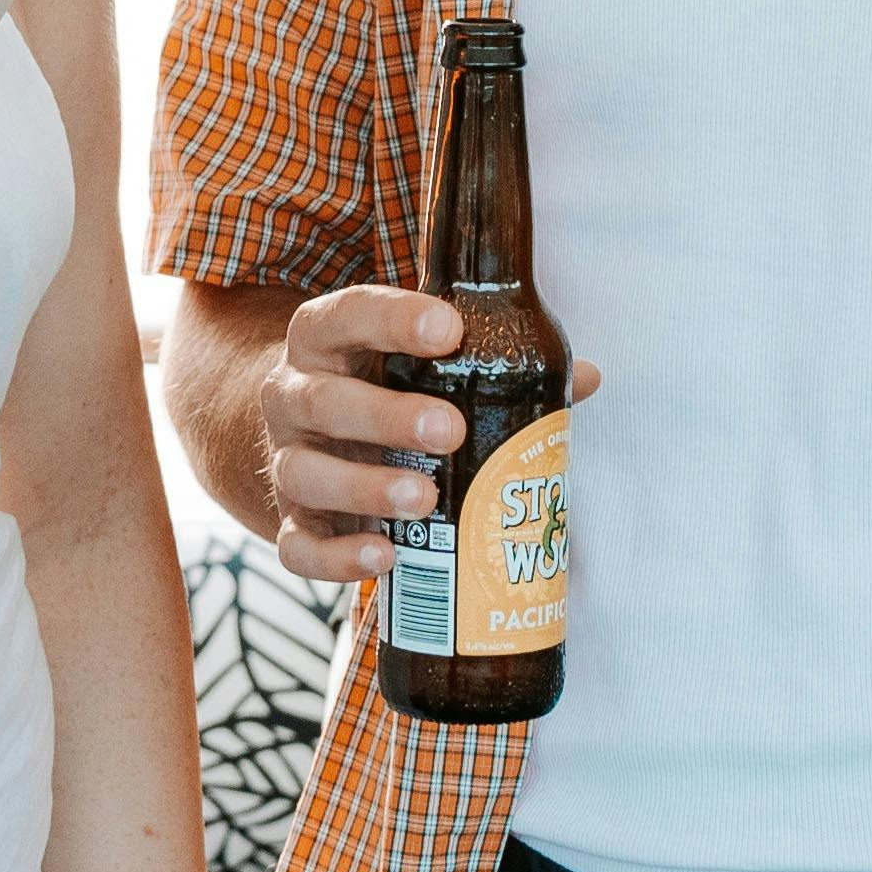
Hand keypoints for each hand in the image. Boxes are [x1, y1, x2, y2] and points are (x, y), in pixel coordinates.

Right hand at [241, 287, 601, 586]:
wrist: (307, 432)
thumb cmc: (381, 384)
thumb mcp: (420, 360)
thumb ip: (492, 363)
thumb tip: (584, 378)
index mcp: (327, 339)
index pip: (347, 314)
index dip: (392, 319)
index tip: (449, 328)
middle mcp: (294, 396)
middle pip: (323, 401)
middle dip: (386, 417)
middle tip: (449, 430)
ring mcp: (286, 461)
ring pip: (303, 474)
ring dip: (365, 488)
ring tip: (424, 500)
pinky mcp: (289, 521)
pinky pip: (295, 546)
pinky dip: (336, 557)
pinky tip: (384, 556)